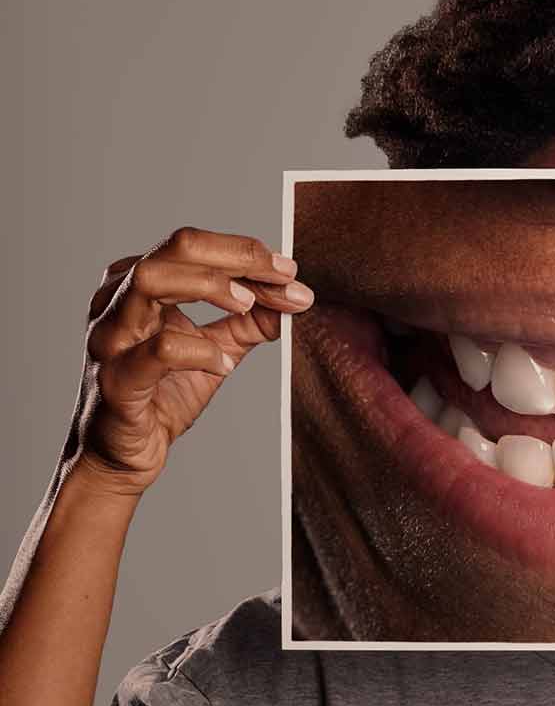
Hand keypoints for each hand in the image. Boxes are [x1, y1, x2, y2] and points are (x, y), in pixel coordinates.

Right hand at [72, 227, 313, 496]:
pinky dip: (201, 350)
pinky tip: (225, 364)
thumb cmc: (160, 396)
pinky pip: (158, 349)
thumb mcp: (217, 348)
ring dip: (210, 285)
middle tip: (283, 276)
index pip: (195, 248)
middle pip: (176, 248)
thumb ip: (250, 321)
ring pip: (150, 280)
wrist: (123, 458)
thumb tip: (293, 297)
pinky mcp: (115, 380)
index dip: (248, 254)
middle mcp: (117, 301)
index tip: (291, 272)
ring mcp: (110, 338)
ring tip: (248, 304)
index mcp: (138, 285)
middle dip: (238, 256)